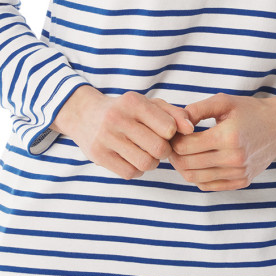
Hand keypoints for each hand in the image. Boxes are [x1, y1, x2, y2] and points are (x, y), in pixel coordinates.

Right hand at [52, 86, 194, 180]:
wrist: (84, 114)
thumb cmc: (125, 110)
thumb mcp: (148, 104)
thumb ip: (174, 114)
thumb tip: (191, 129)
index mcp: (133, 102)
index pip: (168, 128)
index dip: (171, 134)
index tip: (165, 133)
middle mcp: (117, 118)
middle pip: (159, 148)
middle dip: (164, 151)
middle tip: (158, 147)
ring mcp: (106, 138)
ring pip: (146, 164)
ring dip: (152, 162)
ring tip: (146, 153)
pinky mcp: (98, 156)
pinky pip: (130, 173)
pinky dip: (136, 170)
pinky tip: (132, 159)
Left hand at [167, 92, 275, 191]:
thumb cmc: (250, 111)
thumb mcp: (224, 102)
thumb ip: (197, 109)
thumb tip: (175, 121)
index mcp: (228, 136)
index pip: (185, 146)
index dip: (174, 140)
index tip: (173, 133)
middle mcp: (233, 159)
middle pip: (188, 165)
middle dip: (174, 155)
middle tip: (172, 144)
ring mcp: (238, 173)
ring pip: (196, 179)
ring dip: (183, 167)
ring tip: (182, 153)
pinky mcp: (241, 182)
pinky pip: (209, 186)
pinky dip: (197, 176)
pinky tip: (197, 162)